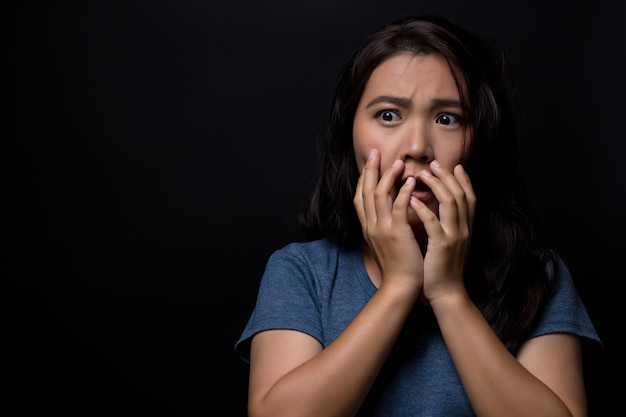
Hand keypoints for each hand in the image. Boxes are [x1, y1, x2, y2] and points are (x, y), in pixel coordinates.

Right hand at [354, 149, 423, 294]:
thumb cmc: (398, 266)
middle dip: (369, 170)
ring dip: (388, 176)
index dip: (363, 179)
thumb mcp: (386, 243)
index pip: (360, 197)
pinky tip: (410, 181)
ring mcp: (382, 229)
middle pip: (365, 191)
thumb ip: (385, 225)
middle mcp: (371, 226)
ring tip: (398, 162)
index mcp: (368, 227)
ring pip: (379, 195)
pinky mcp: (397, 233)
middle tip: (375, 152)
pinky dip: (403, 192)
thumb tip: (391, 210)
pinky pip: (397, 208)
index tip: (369, 164)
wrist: (401, 287)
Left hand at [410, 160, 475, 302]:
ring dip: (437, 185)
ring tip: (422, 174)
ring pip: (450, 203)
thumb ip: (447, 226)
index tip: (455, 165)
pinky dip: (423, 210)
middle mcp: (463, 229)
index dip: (464, 180)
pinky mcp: (442, 246)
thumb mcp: (449, 243)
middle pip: (460, 194)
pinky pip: (433, 223)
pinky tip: (411, 201)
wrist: (445, 293)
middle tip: (434, 164)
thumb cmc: (441, 268)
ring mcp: (454, 237)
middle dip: (448, 176)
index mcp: (465, 228)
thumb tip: (438, 209)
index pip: (469, 197)